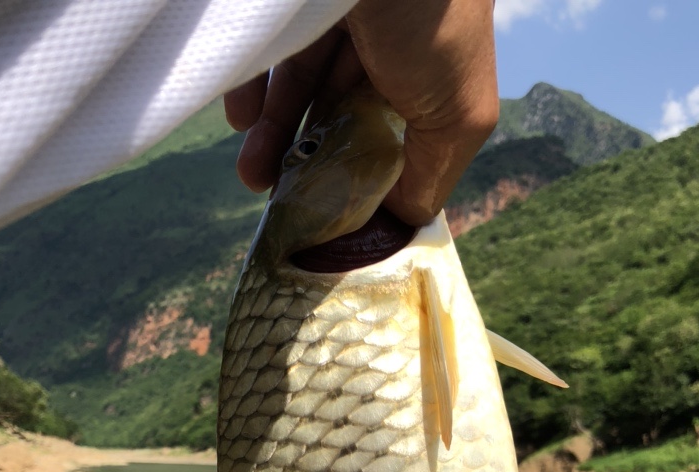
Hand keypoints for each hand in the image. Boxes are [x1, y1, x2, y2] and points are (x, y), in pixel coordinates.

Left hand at [224, 0, 497, 225]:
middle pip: (340, 114)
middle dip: (310, 162)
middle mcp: (387, 42)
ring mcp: (338, 15)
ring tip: (251, 175)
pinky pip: (266, 50)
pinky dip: (252, 88)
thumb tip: (401, 224)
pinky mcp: (295, 4)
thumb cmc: (434, 19)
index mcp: (431, 73)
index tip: (334, 216)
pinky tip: (242, 121)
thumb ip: (432, 174)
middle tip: (279, 201)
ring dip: (274, 136)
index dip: (364, 174)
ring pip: (300, 87)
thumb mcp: (456, 114)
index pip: (393, 133)